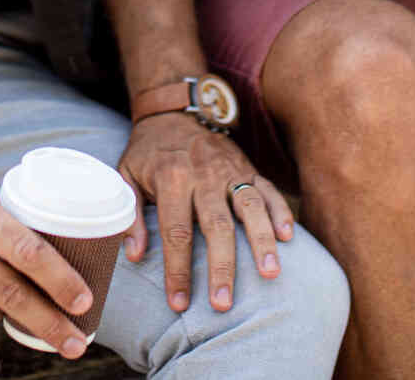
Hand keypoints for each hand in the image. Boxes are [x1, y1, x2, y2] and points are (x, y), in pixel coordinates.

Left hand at [116, 111, 294, 313]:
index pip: (176, 232)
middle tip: (223, 303)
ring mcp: (230, 170)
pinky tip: (288, 238)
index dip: (178, 270)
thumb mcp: (126, 175)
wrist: (174, 110)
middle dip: (221, 267)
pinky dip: (280, 212)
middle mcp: (204, 175)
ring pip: (250, 207)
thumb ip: (130, 215)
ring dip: (261, 241)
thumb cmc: (148, 151)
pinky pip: (268, 190)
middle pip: (216, 226)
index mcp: (171, 178)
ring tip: (270, 274)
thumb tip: (135, 256)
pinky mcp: (248, 167)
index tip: (179, 303)